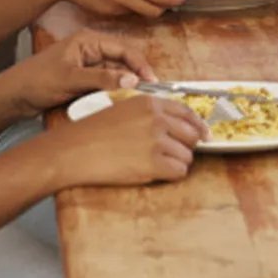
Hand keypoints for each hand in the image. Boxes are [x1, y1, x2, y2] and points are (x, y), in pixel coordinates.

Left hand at [5, 29, 157, 114]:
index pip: (123, 48)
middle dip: (135, 75)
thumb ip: (103, 79)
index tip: (152, 80)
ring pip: (115, 73)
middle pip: (122, 60)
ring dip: (125, 85)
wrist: (13, 96)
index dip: (140, 64)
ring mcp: (88, 65)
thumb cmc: (38, 81)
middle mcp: (91, 49)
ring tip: (137, 99)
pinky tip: (121, 101)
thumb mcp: (72, 79)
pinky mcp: (84, 79)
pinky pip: (106, 83)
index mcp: (89, 40)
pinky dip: (114, 91)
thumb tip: (133, 80)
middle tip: (149, 93)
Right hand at [50, 93, 206, 187]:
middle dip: (186, 146)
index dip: (197, 125)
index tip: (204, 134)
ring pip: (187, 155)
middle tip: (174, 154)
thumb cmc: (93, 132)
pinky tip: (157, 173)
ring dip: (177, 162)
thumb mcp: (124, 109)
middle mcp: (157, 119)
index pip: (187, 112)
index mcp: (151, 103)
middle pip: (192, 134)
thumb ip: (150, 113)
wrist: (74, 151)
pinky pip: (179, 171)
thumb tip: (173, 125)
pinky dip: (172, 175)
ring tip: (157, 164)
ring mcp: (157, 141)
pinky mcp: (153, 164)